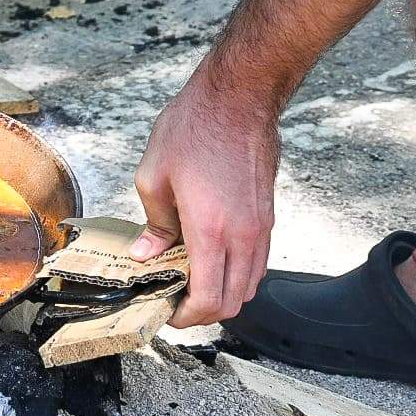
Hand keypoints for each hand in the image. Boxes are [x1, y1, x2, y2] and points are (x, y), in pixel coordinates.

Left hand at [128, 66, 282, 325]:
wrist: (239, 97)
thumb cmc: (194, 128)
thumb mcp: (154, 174)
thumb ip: (153, 223)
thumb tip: (147, 253)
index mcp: (211, 230)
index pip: (209, 300)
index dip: (186, 317)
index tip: (167, 310)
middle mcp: (243, 235)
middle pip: (234, 303)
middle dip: (204, 312)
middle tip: (177, 300)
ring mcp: (261, 227)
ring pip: (250, 285)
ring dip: (223, 293)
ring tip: (192, 280)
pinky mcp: (268, 216)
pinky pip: (257, 262)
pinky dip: (237, 273)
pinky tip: (213, 257)